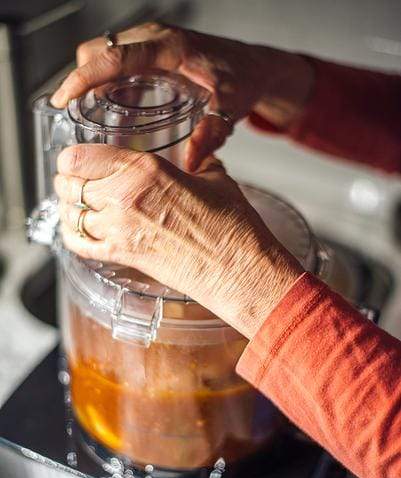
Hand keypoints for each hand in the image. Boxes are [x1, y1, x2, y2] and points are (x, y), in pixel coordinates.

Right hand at [51, 22, 313, 170]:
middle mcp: (155, 39)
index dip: (84, 77)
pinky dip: (106, 80)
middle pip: (99, 51)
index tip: (64, 98)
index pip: (114, 57)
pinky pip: (117, 61)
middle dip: (81, 79)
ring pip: (104, 54)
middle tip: (74, 114)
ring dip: (92, 80)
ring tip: (89, 115)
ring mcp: (152, 43)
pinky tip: (111, 108)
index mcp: (170, 47)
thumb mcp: (229, 108)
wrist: (255, 67)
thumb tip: (190, 162)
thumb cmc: (243, 80)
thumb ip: (211, 134)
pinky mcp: (152, 52)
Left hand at [55, 144, 303, 337]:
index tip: (76, 159)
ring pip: (69, 214)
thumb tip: (195, 158)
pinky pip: (78, 244)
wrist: (237, 268)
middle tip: (73, 180)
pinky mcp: (122, 257)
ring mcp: (119, 230)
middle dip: (67, 181)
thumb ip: (196, 162)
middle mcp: (125, 197)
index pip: (80, 156)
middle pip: (68, 184)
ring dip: (69, 208)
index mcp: (145, 169)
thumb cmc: (232, 225)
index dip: (71, 157)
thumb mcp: (214, 177)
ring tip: (76, 204)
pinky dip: (72, 235)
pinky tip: (78, 229)